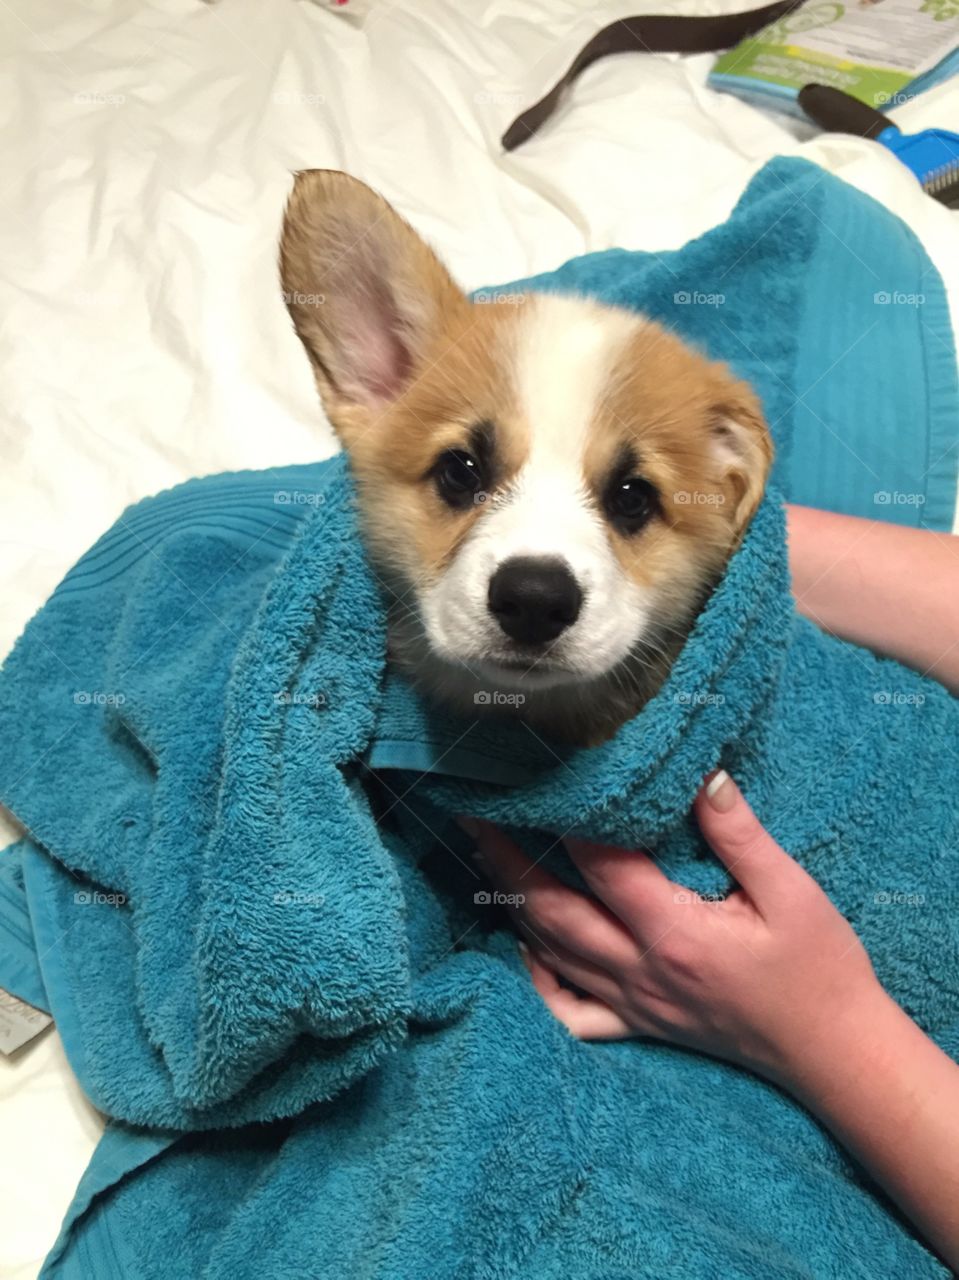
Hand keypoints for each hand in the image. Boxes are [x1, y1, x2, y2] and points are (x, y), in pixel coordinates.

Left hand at [463, 771, 880, 1084]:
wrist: (833, 1050)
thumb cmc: (819, 967)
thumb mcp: (791, 892)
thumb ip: (739, 834)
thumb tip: (702, 775)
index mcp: (676, 934)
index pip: (602, 868)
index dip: (565, 821)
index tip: (534, 781)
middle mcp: (642, 971)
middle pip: (554, 911)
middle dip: (508, 861)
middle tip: (472, 817)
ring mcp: (634, 1004)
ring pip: (552, 954)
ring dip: (514, 904)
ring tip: (483, 858)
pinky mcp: (639, 1025)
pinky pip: (570, 1010)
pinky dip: (537, 977)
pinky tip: (523, 946)